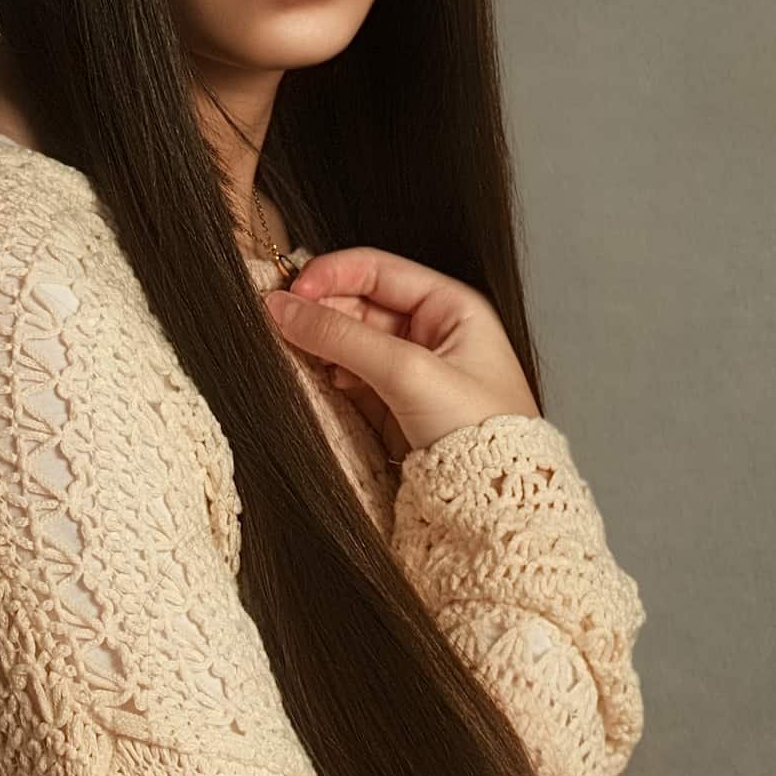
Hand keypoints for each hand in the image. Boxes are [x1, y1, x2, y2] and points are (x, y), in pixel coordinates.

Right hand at [264, 246, 539, 461]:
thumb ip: (343, 337)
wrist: (495, 504)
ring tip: (294, 354)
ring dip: (321, 346)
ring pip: (351, 343)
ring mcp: (412, 370)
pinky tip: (316, 382)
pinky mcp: (395, 405)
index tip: (291, 293)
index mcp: (451, 308)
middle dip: (321, 312)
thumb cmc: (482, 432)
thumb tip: (285, 308)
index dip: (332, 275)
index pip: (379, 271)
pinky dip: (329, 377)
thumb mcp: (409, 373)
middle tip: (280, 324)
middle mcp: (432, 333)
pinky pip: (351, 377)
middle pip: (360, 305)